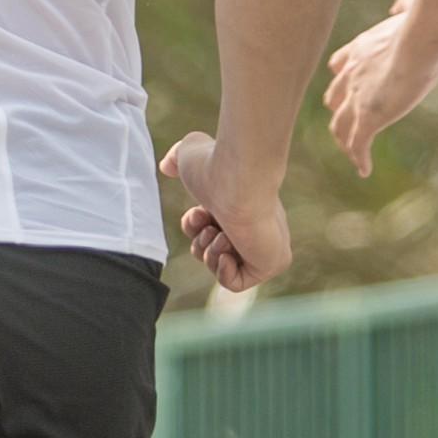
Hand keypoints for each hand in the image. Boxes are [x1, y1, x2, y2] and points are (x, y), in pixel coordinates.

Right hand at [160, 130, 290, 293]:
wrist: (238, 178)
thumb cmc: (216, 164)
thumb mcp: (188, 154)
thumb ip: (177, 159)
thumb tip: (167, 166)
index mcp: (242, 206)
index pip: (213, 229)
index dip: (195, 227)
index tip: (197, 212)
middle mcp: (256, 226)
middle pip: (213, 250)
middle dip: (200, 240)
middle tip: (207, 225)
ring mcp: (265, 246)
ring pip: (221, 266)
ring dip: (209, 251)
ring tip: (219, 234)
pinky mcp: (271, 264)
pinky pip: (236, 283)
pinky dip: (222, 270)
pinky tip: (227, 249)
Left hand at [323, 0, 437, 176]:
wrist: (417, 43)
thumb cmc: (418, 26)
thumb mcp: (408, 10)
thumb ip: (401, 6)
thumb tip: (397, 4)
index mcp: (359, 50)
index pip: (339, 67)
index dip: (343, 80)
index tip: (347, 88)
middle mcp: (350, 76)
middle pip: (334, 98)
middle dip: (339, 110)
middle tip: (346, 122)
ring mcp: (356, 99)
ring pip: (341, 126)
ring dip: (345, 139)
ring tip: (352, 152)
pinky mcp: (368, 118)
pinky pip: (358, 144)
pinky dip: (359, 158)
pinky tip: (364, 170)